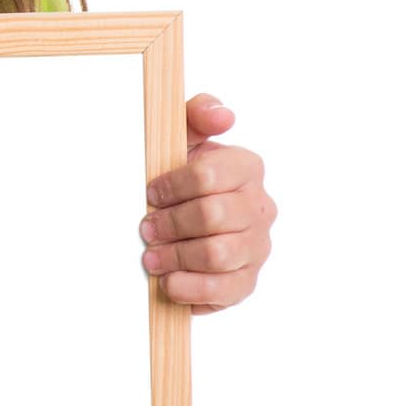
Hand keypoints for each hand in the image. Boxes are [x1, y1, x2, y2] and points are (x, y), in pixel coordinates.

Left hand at [139, 95, 274, 315]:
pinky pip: (223, 290)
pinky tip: (168, 281)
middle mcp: (259, 207)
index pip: (209, 175)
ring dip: (176, 256)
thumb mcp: (182, 138)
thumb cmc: (179, 176)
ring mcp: (257, 246)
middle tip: (146, 227)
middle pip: (212, 215)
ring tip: (151, 256)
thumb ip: (196, 115)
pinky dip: (189, 288)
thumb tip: (222, 115)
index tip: (150, 193)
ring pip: (218, 254)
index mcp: (246, 168)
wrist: (182, 223)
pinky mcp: (246, 281)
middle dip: (170, 223)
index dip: (172, 186)